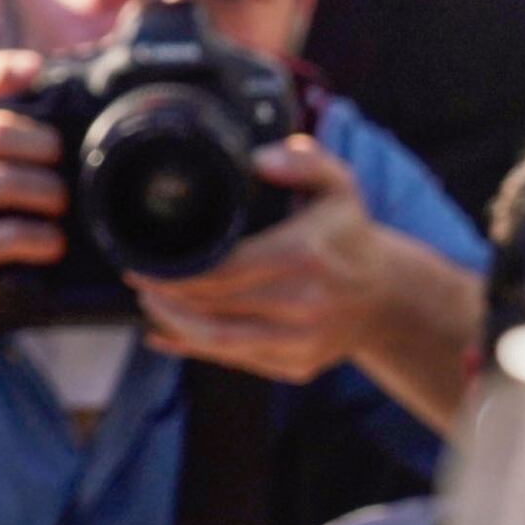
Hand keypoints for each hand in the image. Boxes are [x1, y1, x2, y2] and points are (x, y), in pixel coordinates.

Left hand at [128, 140, 386, 383]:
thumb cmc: (348, 235)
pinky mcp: (298, 366)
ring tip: (150, 303)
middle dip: (166, 295)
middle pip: (214, 306)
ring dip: (175, 324)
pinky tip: (168, 335)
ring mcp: (302, 341)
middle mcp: (305, 304)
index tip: (144, 259)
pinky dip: (195, 349)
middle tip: (138, 278)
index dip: (178, 269)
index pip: (225, 268)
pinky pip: (235, 361)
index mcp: (306, 256)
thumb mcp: (338, 186)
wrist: (386, 296)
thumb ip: (305, 162)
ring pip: (219, 340)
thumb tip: (261, 159)